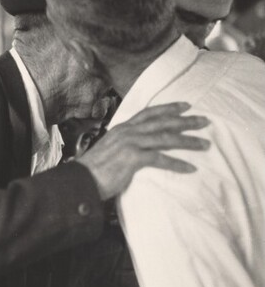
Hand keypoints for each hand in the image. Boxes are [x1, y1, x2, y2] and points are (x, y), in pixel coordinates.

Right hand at [77, 102, 209, 200]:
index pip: (150, 113)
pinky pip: (160, 159)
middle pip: (162, 122)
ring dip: (187, 141)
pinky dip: (177, 164)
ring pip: (165, 138)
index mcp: (123, 128)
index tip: (186, 106)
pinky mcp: (132, 158)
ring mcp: (130, 143)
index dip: (169, 108)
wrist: (81, 180)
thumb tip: (136, 149)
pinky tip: (190, 168)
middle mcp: (128, 131)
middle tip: (205, 121)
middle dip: (186, 121)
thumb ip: (124, 145)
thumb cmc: (94, 170)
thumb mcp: (110, 150)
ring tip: (205, 145)